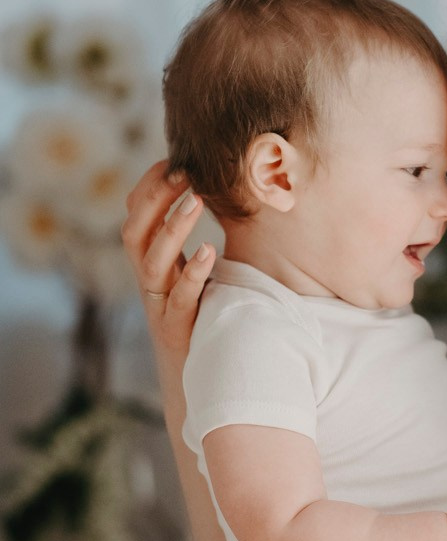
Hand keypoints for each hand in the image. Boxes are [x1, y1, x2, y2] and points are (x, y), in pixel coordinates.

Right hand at [120, 159, 214, 370]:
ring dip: (173, 228)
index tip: (171, 161)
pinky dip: (193, 274)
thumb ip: (195, 248)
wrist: (200, 380)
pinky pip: (179, 299)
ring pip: (152, 262)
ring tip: (196, 201)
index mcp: (151, 265)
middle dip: (154, 199)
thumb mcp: (194, 279)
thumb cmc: (203, 321)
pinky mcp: (178, 329)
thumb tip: (217, 205)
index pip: (136, 217)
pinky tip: (211, 251)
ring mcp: (160, 306)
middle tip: (182, 172)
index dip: (147, 188)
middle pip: (134, 232)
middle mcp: (149, 282)